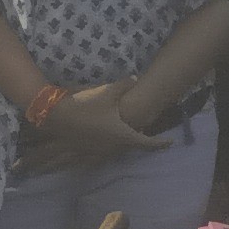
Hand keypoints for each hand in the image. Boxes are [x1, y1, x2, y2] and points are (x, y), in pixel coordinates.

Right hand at [25, 84, 168, 170]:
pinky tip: (111, 136)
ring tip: (132, 134)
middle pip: (133, 146)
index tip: (170, 143)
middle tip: (151, 135)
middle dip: (143, 141)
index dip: (159, 143)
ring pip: (120, 149)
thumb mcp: (108, 92)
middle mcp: (114, 146)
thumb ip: (124, 85)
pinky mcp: (89, 149)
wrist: (59, 116)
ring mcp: (101, 150)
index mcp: (123, 135)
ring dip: (127, 143)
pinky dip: (113, 143)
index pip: (146, 143)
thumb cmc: (87, 106)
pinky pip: (107, 149)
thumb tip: (136, 79)